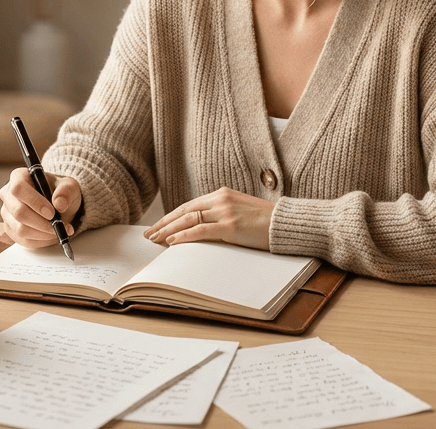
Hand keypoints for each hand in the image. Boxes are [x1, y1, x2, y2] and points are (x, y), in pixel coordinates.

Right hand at [0, 168, 82, 248]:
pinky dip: (41, 241)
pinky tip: (51, 235)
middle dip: (41, 223)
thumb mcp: (69, 186)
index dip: (34, 202)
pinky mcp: (10, 229)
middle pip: (19, 212)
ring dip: (43, 233)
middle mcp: (8, 194)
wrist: (58, 204)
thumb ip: (66, 191)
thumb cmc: (60, 192)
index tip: (52, 213)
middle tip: (59, 225)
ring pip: (21, 229)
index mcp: (18, 177)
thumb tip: (59, 204)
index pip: (18, 189)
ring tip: (59, 230)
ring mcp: (7, 213)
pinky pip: (23, 240)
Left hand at [144, 187, 272, 250]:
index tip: (158, 226)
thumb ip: (221, 215)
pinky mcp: (230, 226)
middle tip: (149, 234)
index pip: (189, 205)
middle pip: (183, 211)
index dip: (171, 217)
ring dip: (168, 231)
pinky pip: (200, 230)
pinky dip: (183, 236)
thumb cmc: (265, 222)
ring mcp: (225, 212)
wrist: (286, 223)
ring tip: (155, 240)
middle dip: (164, 223)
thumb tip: (201, 229)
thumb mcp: (240, 212)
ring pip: (188, 220)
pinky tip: (172, 242)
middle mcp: (220, 199)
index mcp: (221, 194)